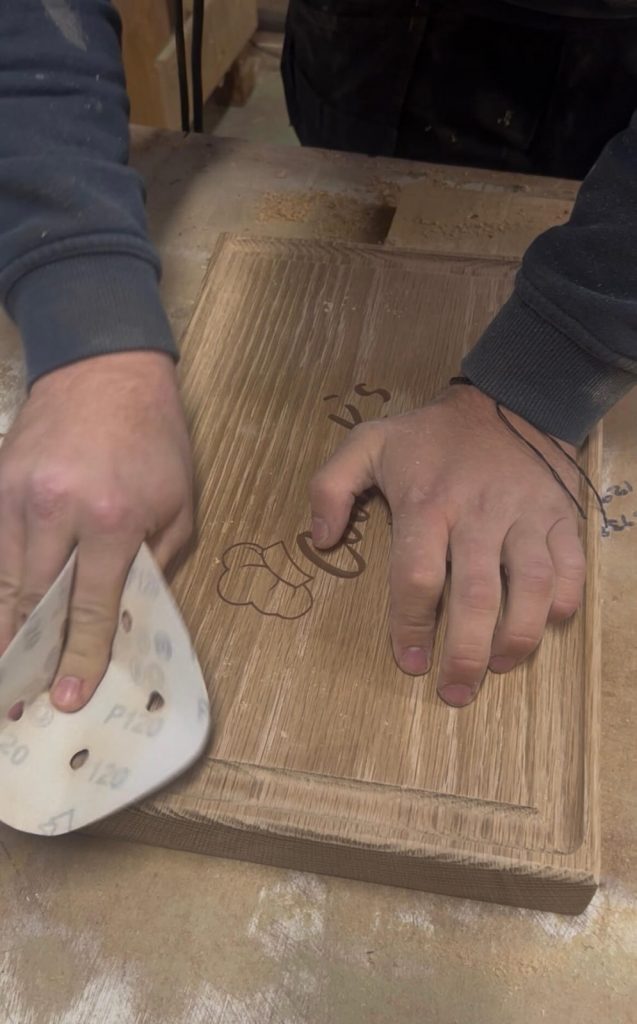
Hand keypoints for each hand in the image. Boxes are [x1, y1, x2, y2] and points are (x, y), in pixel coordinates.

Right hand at [0, 351, 192, 712]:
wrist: (105, 369)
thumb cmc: (154, 438)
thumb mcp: (179, 502)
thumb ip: (158, 560)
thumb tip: (132, 612)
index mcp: (113, 519)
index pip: (92, 606)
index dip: (80, 656)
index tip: (67, 696)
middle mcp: (57, 510)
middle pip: (34, 600)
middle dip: (26, 655)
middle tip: (17, 698)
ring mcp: (16, 494)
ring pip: (0, 577)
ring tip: (0, 666)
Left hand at [309, 384, 585, 706]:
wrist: (508, 403)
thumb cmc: (432, 436)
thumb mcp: (369, 443)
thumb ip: (331, 485)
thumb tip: (319, 540)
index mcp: (427, 503)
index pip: (417, 575)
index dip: (410, 625)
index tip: (410, 661)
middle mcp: (478, 514)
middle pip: (475, 594)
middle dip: (465, 652)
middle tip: (455, 692)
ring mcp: (524, 516)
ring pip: (529, 586)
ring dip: (518, 636)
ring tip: (501, 667)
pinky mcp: (560, 517)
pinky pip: (569, 566)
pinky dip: (562, 600)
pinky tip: (546, 622)